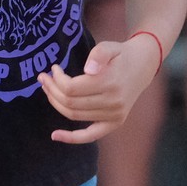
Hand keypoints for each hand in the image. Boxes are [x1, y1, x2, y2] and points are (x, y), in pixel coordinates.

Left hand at [38, 34, 160, 143]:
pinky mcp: (114, 124)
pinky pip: (90, 136)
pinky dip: (72, 138)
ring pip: (74, 115)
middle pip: (70, 102)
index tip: (53, 68)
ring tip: (48, 90)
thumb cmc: (121, 54)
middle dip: (52, 90)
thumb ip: (98, 55)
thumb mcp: (110, 47)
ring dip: (56, 104)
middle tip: (44, 78)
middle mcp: (113, 103)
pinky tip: (55, 136)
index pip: (72, 88)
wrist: (142, 66)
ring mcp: (115, 116)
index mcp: (110, 83)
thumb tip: (89, 70)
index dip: (57, 79)